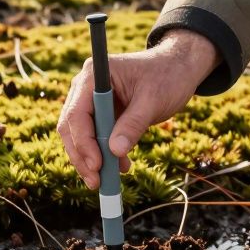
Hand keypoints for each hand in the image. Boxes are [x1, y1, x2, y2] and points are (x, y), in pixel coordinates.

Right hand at [57, 30, 218, 187]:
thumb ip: (133, 124)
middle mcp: (86, 87)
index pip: (77, 112)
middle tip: (97, 182)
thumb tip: (115, 152)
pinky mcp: (100, 113)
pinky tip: (120, 166)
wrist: (178, 68)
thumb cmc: (167, 76)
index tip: (97, 165)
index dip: (83, 141)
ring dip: (91, 159)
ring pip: (79, 135)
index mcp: (95, 75)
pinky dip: (103, 154)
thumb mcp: (153, 100)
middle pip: (71, 127)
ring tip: (108, 180)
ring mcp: (91, 100)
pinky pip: (94, 137)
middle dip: (83, 156)